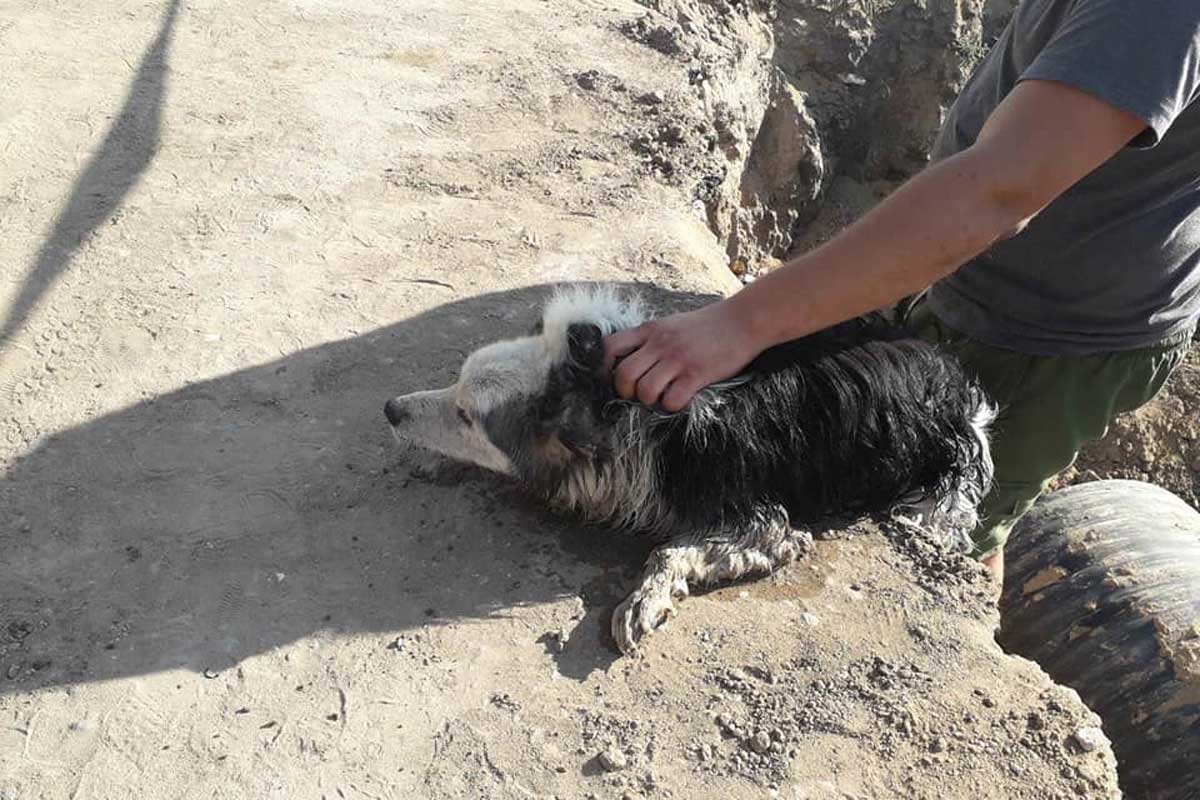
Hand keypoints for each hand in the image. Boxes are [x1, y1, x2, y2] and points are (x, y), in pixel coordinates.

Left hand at [603, 299, 760, 410]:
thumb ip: (649, 339)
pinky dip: (672, 406)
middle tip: (637, 394)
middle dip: (625, 391)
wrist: (743, 320)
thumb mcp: (671, 323)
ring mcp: (678, 359)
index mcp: (650, 330)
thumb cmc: (707, 326)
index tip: (611, 378)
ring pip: (645, 390)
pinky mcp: (697, 374)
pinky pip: (672, 400)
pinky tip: (681, 398)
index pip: (609, 347)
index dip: (604, 367)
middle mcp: (660, 343)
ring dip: (649, 400)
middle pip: (623, 374)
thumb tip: (628, 360)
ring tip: (661, 396)